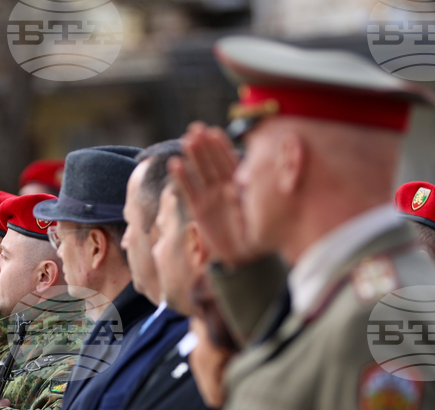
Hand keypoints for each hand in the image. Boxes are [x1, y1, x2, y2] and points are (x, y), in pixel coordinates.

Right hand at [170, 122, 255, 266]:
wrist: (246, 255)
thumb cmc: (258, 232)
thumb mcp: (259, 210)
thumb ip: (250, 195)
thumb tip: (242, 183)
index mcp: (240, 185)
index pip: (229, 161)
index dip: (221, 147)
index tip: (213, 132)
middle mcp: (224, 189)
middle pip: (212, 163)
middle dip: (204, 146)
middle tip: (195, 129)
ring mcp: (211, 198)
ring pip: (201, 173)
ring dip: (194, 157)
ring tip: (186, 140)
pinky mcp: (199, 211)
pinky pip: (189, 192)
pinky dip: (182, 179)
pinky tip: (175, 164)